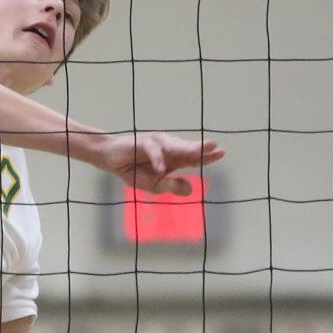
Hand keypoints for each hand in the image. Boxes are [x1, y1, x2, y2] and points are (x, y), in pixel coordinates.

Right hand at [92, 132, 223, 195]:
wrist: (110, 159)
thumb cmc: (133, 170)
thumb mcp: (154, 185)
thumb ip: (171, 187)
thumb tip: (191, 190)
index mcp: (174, 158)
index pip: (193, 157)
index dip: (207, 156)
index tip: (222, 152)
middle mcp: (168, 148)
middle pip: (188, 149)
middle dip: (201, 148)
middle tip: (215, 146)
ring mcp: (156, 143)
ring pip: (174, 146)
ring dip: (187, 149)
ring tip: (202, 151)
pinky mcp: (142, 142)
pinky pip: (152, 150)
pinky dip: (157, 159)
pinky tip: (161, 169)